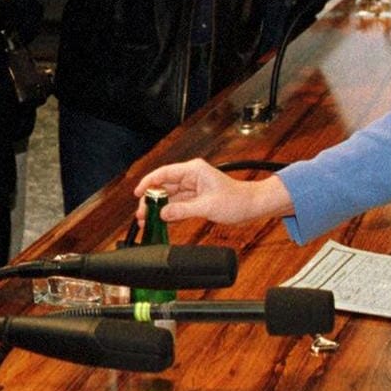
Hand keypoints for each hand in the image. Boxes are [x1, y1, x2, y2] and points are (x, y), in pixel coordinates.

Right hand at [134, 159, 293, 225]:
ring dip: (159, 208)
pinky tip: (160, 220)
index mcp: (193, 170)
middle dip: (151, 200)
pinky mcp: (196, 198)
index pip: (164, 173)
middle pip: (164, 186)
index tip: (137, 193)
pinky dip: (169, 212)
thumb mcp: (207, 206)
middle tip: (141, 214)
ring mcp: (193, 187)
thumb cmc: (237, 200)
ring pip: (169, 197)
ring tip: (146, 220)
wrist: (253, 206)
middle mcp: (191, 176)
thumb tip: (163, 214)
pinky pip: (178, 204)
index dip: (148, 183)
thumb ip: (182, 210)